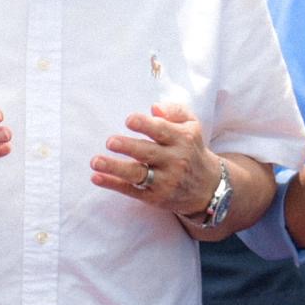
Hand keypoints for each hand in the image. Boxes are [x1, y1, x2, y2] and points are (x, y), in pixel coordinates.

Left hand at [89, 101, 213, 215]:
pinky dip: (113, 184)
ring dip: (115, 168)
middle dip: (128, 147)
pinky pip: (131, 190)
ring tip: (95, 161)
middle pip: (148, 153)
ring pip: (138, 174)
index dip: (145, 125)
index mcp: (182, 140)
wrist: (208, 188)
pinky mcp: (155, 197)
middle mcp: (175, 161)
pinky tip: (96, 178)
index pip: (162, 131)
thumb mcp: (192, 126)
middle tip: (110, 142)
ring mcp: (165, 181)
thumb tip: (154, 107)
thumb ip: (175, 111)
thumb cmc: (192, 149)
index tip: (128, 120)